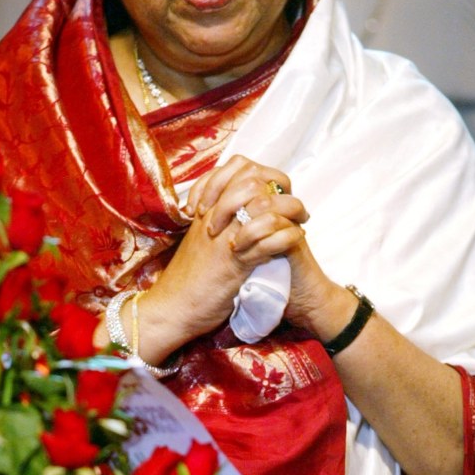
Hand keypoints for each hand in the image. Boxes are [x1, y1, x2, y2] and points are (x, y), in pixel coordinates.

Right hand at [137, 156, 309, 361]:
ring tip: (302, 221)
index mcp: (207, 208)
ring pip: (263, 207)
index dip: (264, 173)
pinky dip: (287, 237)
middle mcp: (215, 216)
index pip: (237, 168)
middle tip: (296, 207)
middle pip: (253, 182)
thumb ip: (216, 220)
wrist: (172, 306)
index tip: (278, 190)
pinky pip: (268, 241)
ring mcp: (225, 238)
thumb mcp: (198, 239)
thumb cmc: (186, 277)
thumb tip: (241, 209)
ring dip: (290, 211)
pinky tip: (295, 240)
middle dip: (282, 188)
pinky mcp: (235, 263)